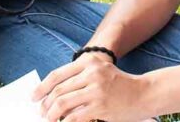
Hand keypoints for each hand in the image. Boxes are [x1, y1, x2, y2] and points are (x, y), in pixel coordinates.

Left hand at [33, 53, 154, 121]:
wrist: (145, 93)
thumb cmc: (120, 85)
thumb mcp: (100, 73)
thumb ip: (79, 79)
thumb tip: (53, 94)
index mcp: (89, 63)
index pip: (57, 75)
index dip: (42, 87)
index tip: (34, 97)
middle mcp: (92, 74)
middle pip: (58, 91)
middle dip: (45, 104)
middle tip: (41, 112)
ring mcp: (96, 91)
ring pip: (63, 104)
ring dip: (52, 115)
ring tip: (50, 120)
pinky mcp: (100, 107)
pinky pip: (75, 117)